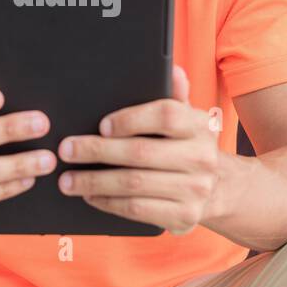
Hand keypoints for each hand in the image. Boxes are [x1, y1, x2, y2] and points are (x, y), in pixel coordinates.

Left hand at [57, 65, 218, 233]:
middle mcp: (201, 157)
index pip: (165, 116)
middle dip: (97, 151)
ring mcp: (194, 190)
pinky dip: (108, 202)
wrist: (219, 189)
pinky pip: (136, 209)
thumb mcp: (187, 119)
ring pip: (133, 184)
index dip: (130, 119)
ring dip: (94, 181)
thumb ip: (175, 96)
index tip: (101, 125)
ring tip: (67, 179)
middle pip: (140, 152)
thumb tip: (171, 69)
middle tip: (66, 150)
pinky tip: (91, 195)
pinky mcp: (183, 216)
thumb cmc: (188, 146)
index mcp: (200, 126)